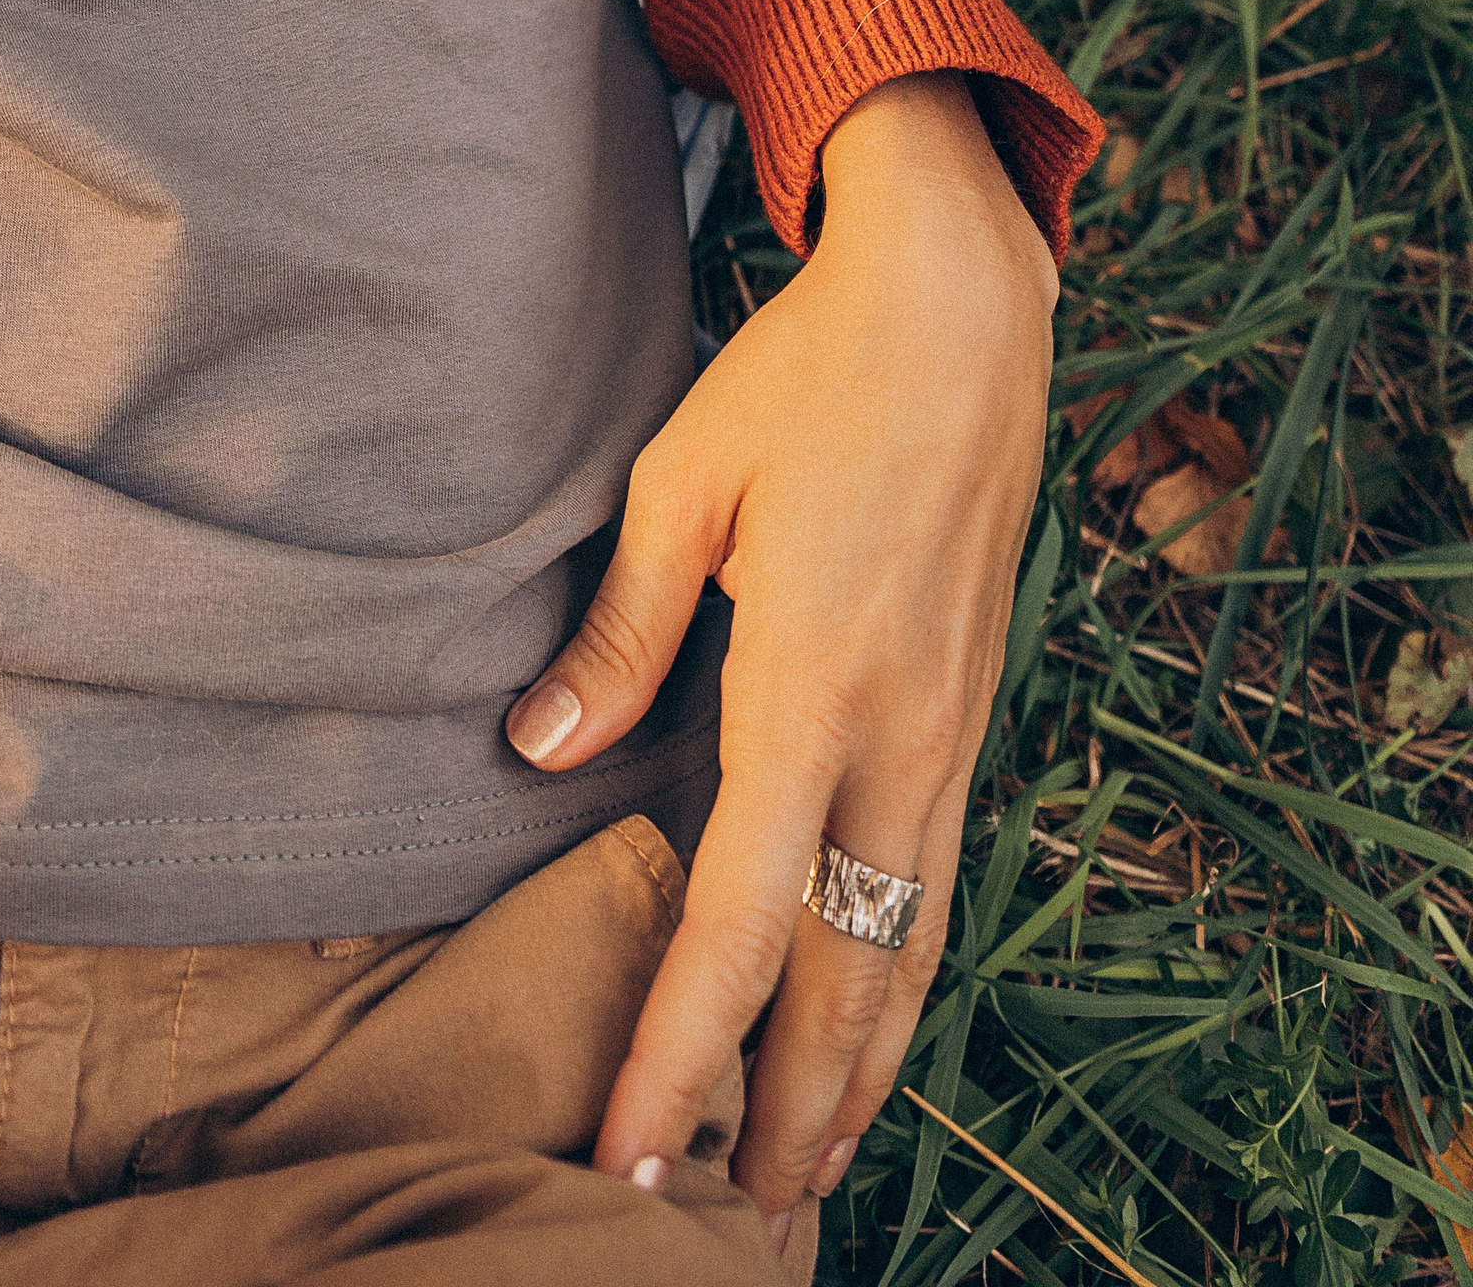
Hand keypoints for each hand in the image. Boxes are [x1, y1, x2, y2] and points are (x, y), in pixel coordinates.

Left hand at [504, 74, 1055, 1239]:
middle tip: (716, 1219)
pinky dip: (900, 984)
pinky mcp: (970, 715)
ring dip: (857, 1073)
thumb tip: (536, 751)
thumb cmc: (806, 378)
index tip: (627, 1145)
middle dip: (783, 1111)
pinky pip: (935, 886)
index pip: (737, 916)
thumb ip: (615, 631)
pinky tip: (865, 1029)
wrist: (964, 310)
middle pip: (842, 975)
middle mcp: (896, 734)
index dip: (681, 1049)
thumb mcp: (683, 480)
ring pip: (909, 949)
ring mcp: (949, 732)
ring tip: (799, 1174)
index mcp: (807, 682)